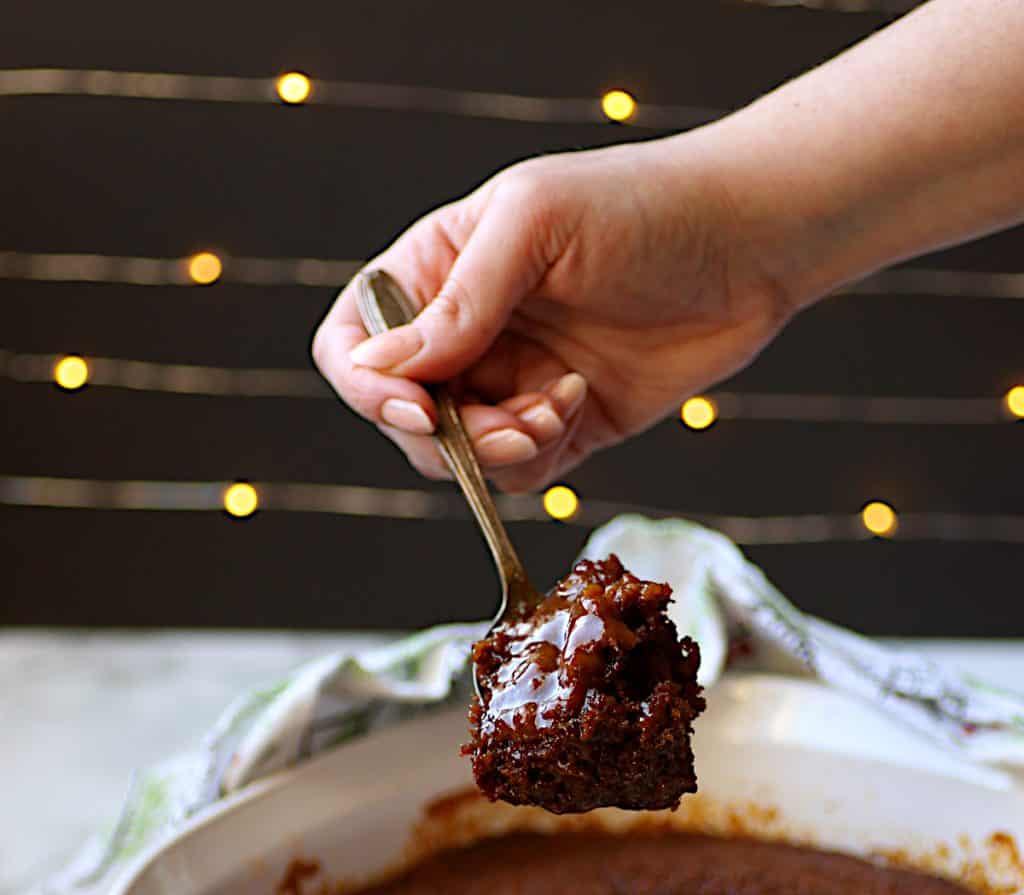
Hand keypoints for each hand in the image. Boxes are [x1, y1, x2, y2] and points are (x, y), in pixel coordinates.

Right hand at [312, 135, 793, 490]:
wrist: (752, 245)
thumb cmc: (644, 207)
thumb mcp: (536, 228)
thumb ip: (457, 302)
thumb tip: (376, 368)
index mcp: (437, 269)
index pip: (355, 343)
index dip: (369, 386)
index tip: (422, 409)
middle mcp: (465, 331)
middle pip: (403, 416)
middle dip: (450, 435)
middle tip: (513, 423)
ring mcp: (512, 382)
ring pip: (459, 457)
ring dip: (498, 450)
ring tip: (555, 409)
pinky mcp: (561, 425)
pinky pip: (517, 473)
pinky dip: (537, 456)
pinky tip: (578, 403)